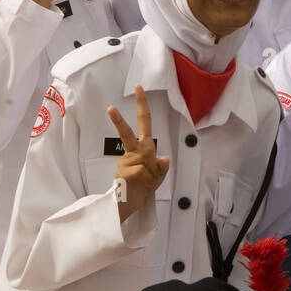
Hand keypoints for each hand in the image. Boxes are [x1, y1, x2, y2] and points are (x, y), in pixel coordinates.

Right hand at [108, 85, 170, 222]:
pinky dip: (147, 180)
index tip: (139, 88)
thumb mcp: (158, 176)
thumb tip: (164, 158)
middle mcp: (136, 151)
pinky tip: (139, 185)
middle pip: (134, 127)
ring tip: (145, 181)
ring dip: (151, 174)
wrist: (129, 203)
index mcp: (144, 148)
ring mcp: (129, 160)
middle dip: (138, 107)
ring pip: (147, 160)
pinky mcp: (126, 170)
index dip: (142, 106)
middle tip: (137, 87)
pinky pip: (144, 173)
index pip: (143, 123)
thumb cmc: (142, 187)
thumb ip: (162, 167)